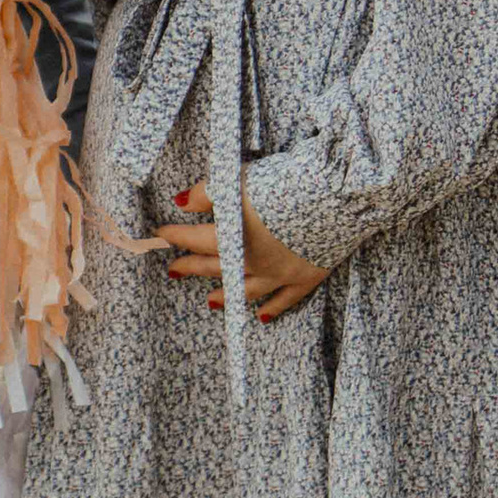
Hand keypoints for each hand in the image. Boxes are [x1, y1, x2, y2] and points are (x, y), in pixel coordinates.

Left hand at [143, 183, 329, 324]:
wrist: (336, 197)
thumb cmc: (287, 184)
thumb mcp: (240, 180)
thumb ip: (208, 192)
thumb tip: (183, 202)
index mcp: (234, 237)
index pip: (196, 238)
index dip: (176, 235)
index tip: (161, 234)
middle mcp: (252, 262)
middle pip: (215, 266)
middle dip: (192, 267)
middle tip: (174, 269)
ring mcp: (279, 274)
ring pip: (245, 290)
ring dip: (225, 295)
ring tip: (209, 301)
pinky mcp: (305, 277)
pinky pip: (285, 301)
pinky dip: (272, 308)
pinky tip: (260, 317)